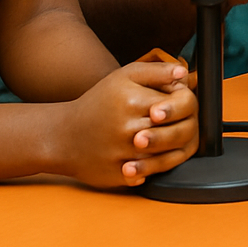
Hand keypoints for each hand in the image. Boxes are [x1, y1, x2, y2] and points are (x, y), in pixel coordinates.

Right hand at [55, 58, 198, 187]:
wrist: (63, 135)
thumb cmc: (99, 102)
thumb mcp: (125, 76)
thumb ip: (157, 71)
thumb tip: (184, 73)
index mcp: (134, 101)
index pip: (182, 103)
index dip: (183, 103)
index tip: (175, 103)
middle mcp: (130, 129)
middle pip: (177, 132)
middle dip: (179, 127)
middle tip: (168, 123)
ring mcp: (125, 155)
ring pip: (166, 155)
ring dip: (167, 148)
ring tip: (157, 138)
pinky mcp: (119, 175)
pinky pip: (147, 174)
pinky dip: (149, 168)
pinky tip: (144, 158)